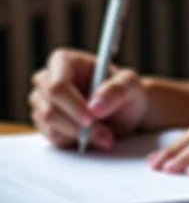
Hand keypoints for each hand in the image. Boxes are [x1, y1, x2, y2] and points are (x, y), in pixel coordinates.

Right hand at [28, 47, 147, 149]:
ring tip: (105, 134)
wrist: (125, 111)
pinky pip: (52, 139)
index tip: (91, 118)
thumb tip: (95, 106)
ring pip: (50, 127)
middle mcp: (47, 80)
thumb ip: (117, 90)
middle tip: (104, 133)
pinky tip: (92, 136)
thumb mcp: (131, 85)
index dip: (72, 104)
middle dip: (78, 125)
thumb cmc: (126, 91)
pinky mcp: (44, 124)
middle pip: (50, 109)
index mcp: (64, 61)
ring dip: (79, 135)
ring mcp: (42, 103)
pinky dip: (74, 141)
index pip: (58, 86)